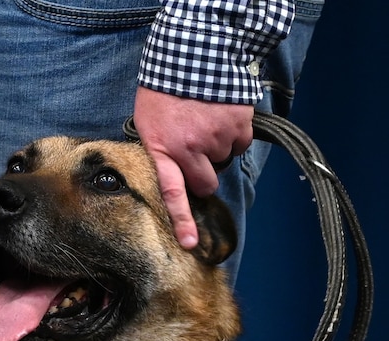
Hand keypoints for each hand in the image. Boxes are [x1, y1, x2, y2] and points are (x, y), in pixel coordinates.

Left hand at [132, 87, 251, 249]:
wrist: (194, 50)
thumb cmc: (166, 86)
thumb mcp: (149, 118)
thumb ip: (161, 148)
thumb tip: (176, 172)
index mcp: (164, 147)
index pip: (172, 191)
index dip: (182, 220)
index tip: (190, 243)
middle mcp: (191, 147)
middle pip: (206, 183)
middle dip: (204, 172)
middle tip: (196, 147)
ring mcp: (217, 137)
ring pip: (223, 160)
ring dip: (217, 146)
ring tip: (205, 119)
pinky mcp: (238, 125)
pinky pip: (239, 143)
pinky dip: (234, 133)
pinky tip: (221, 114)